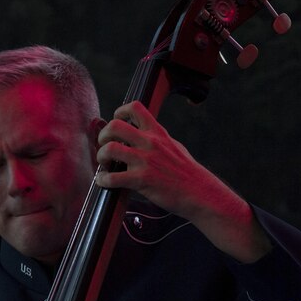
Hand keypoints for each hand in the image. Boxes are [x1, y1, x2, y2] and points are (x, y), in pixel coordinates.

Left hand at [95, 101, 270, 262]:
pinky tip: (104, 181)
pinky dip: (103, 179)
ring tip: (104, 164)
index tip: (116, 121)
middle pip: (115, 126)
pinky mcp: (142, 179)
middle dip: (103, 136)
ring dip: (101, 157)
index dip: (120, 112)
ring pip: (110, 149)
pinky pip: (112, 177)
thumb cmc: (186, 172)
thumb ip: (157, 139)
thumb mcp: (173, 146)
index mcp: (158, 133)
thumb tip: (142, 135)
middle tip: (105, 146)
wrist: (199, 192)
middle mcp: (150, 143)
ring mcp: (145, 161)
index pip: (136, 108)